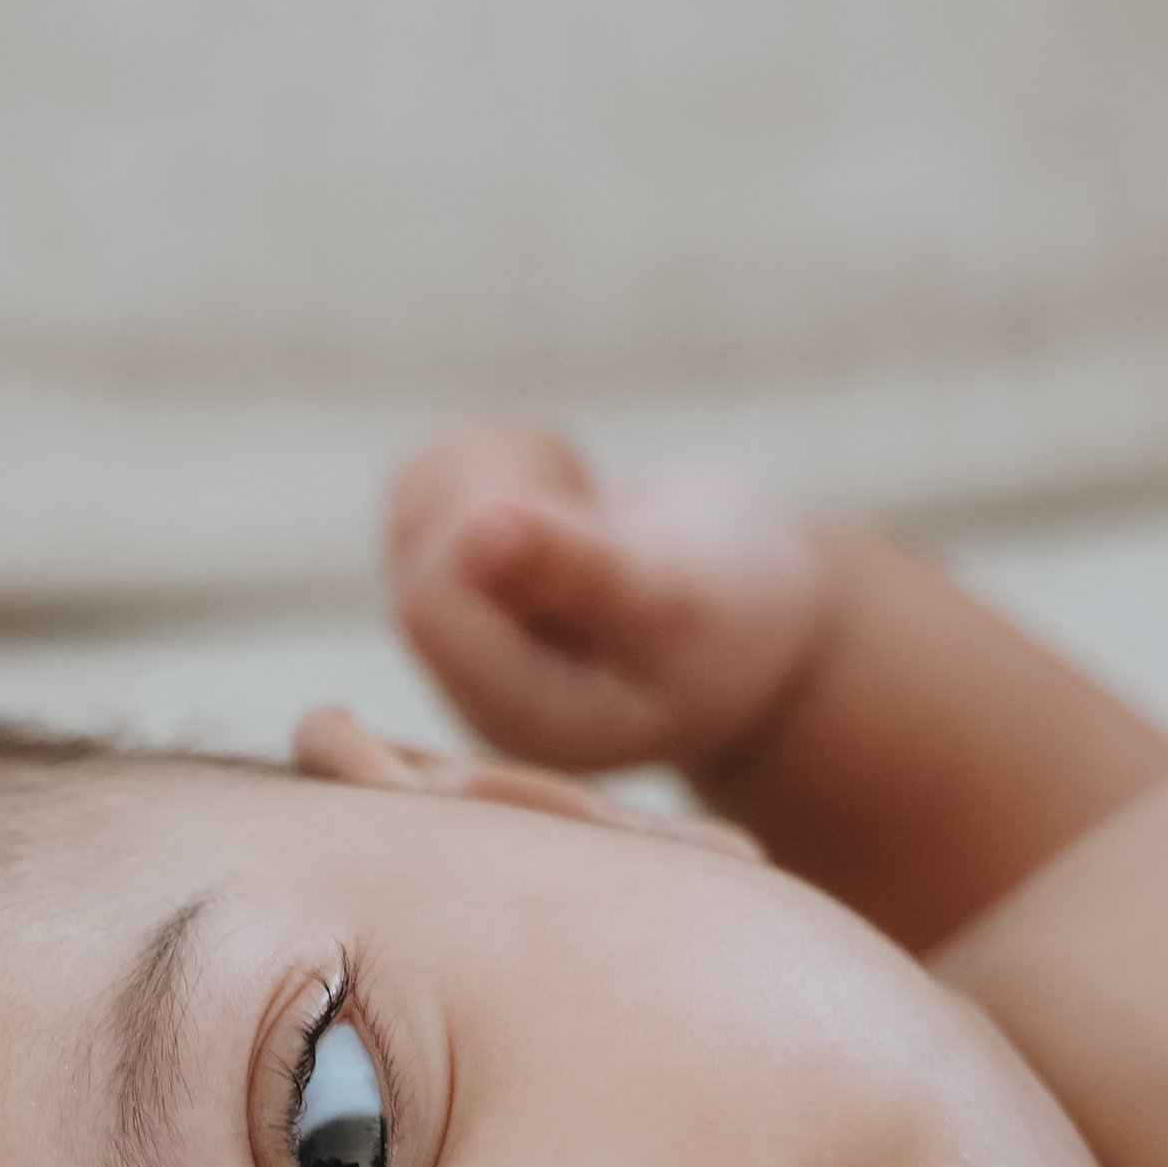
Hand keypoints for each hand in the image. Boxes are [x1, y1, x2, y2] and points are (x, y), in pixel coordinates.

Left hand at [384, 424, 836, 779]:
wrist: (749, 610)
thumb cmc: (731, 624)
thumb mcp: (677, 602)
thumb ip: (585, 573)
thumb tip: (477, 526)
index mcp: (520, 712)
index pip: (430, 605)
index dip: (485, 527)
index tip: (571, 499)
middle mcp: (470, 676)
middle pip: (419, 541)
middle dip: (507, 487)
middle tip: (589, 501)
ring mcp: (459, 619)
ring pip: (417, 493)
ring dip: (505, 463)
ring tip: (585, 500)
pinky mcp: (457, 560)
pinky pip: (430, 471)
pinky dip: (500, 454)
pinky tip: (562, 494)